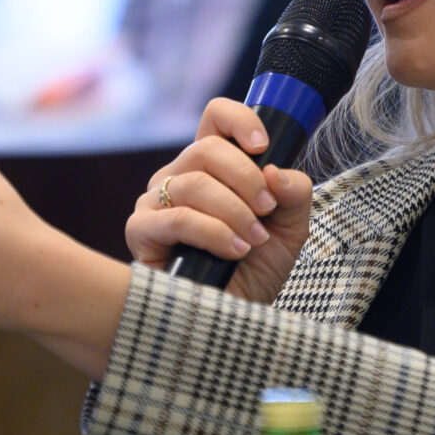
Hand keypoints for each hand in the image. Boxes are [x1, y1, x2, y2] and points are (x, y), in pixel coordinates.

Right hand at [129, 97, 312, 305]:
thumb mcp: (289, 228)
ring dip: (235, 212)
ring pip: (195, 183)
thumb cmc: (256, 270)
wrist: (235, 316)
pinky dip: (214, 233)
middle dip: (247, 180)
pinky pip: (177, 218)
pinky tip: (234, 250)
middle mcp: (179, 176)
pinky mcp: (141, 231)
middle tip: (267, 211)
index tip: (263, 146)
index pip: (216, 117)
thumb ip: (293, 193)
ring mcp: (155, 201)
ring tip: (253, 240)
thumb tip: (275, 172)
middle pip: (208, 149)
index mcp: (213, 166)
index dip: (240, 120)